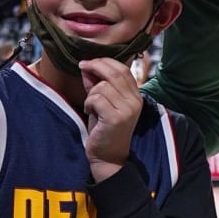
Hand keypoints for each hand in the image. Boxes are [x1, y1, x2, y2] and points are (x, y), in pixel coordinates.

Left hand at [79, 57, 143, 182]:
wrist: (108, 156)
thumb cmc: (104, 128)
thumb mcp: (102, 102)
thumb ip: (97, 84)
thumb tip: (87, 66)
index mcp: (135, 95)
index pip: (123, 69)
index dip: (105, 61)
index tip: (89, 62)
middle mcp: (135, 101)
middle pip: (114, 72)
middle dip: (95, 66)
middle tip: (82, 67)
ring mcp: (127, 109)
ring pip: (102, 86)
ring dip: (90, 93)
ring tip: (91, 105)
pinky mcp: (116, 118)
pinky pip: (96, 98)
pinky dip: (89, 103)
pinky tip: (90, 111)